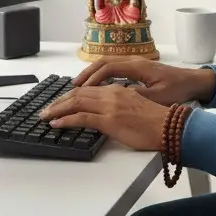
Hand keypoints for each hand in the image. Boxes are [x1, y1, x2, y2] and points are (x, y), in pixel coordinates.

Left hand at [37, 84, 169, 150]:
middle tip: (47, 108)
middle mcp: (112, 93)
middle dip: (60, 101)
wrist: (169, 127)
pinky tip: (56, 123)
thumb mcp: (135, 107)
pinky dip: (65, 119)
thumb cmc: (156, 121)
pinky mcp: (109, 119)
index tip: (61, 101)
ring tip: (46, 115)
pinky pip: (80, 117)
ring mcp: (109, 105)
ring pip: (76, 102)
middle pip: (79, 93)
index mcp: (118, 89)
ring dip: (58, 109)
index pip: (88, 89)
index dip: (72, 95)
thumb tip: (105, 114)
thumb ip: (119, 106)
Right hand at [72, 56, 215, 106]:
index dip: (92, 78)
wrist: (193, 81)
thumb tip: (115, 97)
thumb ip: (136, 97)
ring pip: (108, 63)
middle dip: (87, 73)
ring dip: (93, 73)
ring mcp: (136, 62)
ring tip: (80, 85)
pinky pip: (115, 67)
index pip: (108, 68)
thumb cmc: (178, 89)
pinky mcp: (138, 68)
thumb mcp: (157, 97)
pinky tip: (98, 85)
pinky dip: (102, 74)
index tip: (80, 89)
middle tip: (72, 87)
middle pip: (104, 62)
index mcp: (138, 66)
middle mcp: (134, 61)